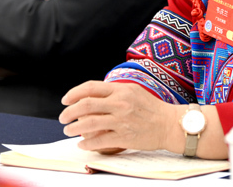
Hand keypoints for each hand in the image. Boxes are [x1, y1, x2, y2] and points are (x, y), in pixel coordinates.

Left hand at [59, 81, 178, 153]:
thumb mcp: (134, 91)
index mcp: (122, 89)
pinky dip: (87, 143)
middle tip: (62, 118)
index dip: (74, 93)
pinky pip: (99, 141)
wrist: (170, 124)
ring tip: (68, 130)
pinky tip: (82, 144)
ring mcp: (122, 120)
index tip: (65, 100)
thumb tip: (93, 95)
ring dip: (73, 128)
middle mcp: (120, 103)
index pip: (91, 87)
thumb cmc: (152, 108)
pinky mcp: (125, 137)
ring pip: (89, 123)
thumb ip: (115, 92)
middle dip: (69, 112)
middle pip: (86, 105)